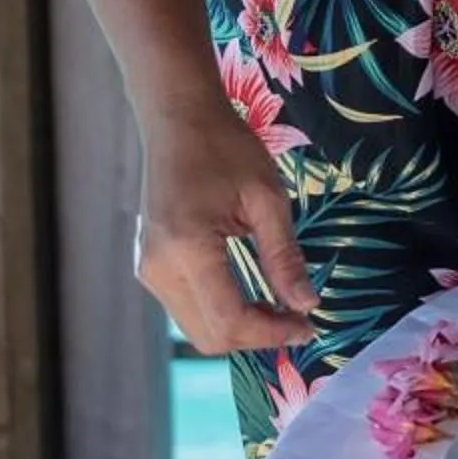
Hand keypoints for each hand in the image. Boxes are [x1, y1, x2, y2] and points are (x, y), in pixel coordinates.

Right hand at [136, 103, 318, 351]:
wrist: (178, 121)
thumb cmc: (227, 149)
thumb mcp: (267, 198)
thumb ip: (285, 256)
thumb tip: (307, 304)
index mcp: (187, 249)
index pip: (229, 320)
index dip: (272, 333)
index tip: (309, 325)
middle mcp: (158, 268)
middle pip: (209, 336)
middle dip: (257, 337)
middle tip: (299, 317)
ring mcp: (148, 270)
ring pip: (197, 328)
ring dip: (241, 327)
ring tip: (282, 306)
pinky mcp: (150, 267)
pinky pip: (188, 309)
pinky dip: (222, 313)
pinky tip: (253, 294)